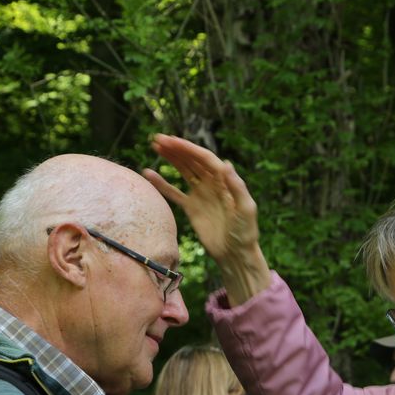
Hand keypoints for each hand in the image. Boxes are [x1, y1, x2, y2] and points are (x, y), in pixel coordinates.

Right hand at [144, 135, 269, 304]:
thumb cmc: (245, 232)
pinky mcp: (191, 208)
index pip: (204, 159)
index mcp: (224, 180)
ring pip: (183, 171)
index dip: (188, 149)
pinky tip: (148, 173)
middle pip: (192, 160)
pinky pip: (174, 193)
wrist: (235, 254)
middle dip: (176, 149)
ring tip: (155, 146)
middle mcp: (212, 184)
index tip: (172, 141)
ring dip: (170, 158)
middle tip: (158, 139)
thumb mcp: (246, 209)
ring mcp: (201, 194)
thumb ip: (237, 187)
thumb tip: (227, 164)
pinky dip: (162, 184)